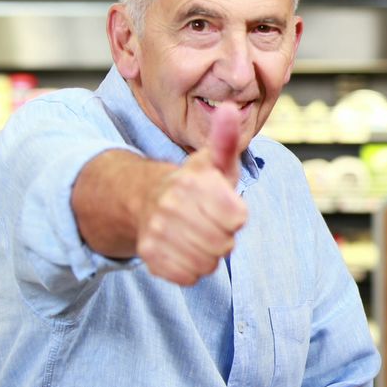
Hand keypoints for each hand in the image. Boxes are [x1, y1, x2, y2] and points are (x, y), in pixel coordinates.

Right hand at [136, 103, 247, 284]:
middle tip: (212, 223)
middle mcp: (170, 207)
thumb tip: (233, 110)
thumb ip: (226, 139)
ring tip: (200, 236)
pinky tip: (186, 250)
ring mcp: (157, 233)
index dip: (236, 215)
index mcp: (190, 183)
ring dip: (210, 254)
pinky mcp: (150, 257)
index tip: (225, 205)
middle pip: (224, 244)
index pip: (237, 218)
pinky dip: (192, 269)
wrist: (148, 200)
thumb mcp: (214, 161)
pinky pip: (187, 277)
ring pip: (208, 264)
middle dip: (224, 236)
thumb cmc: (196, 183)